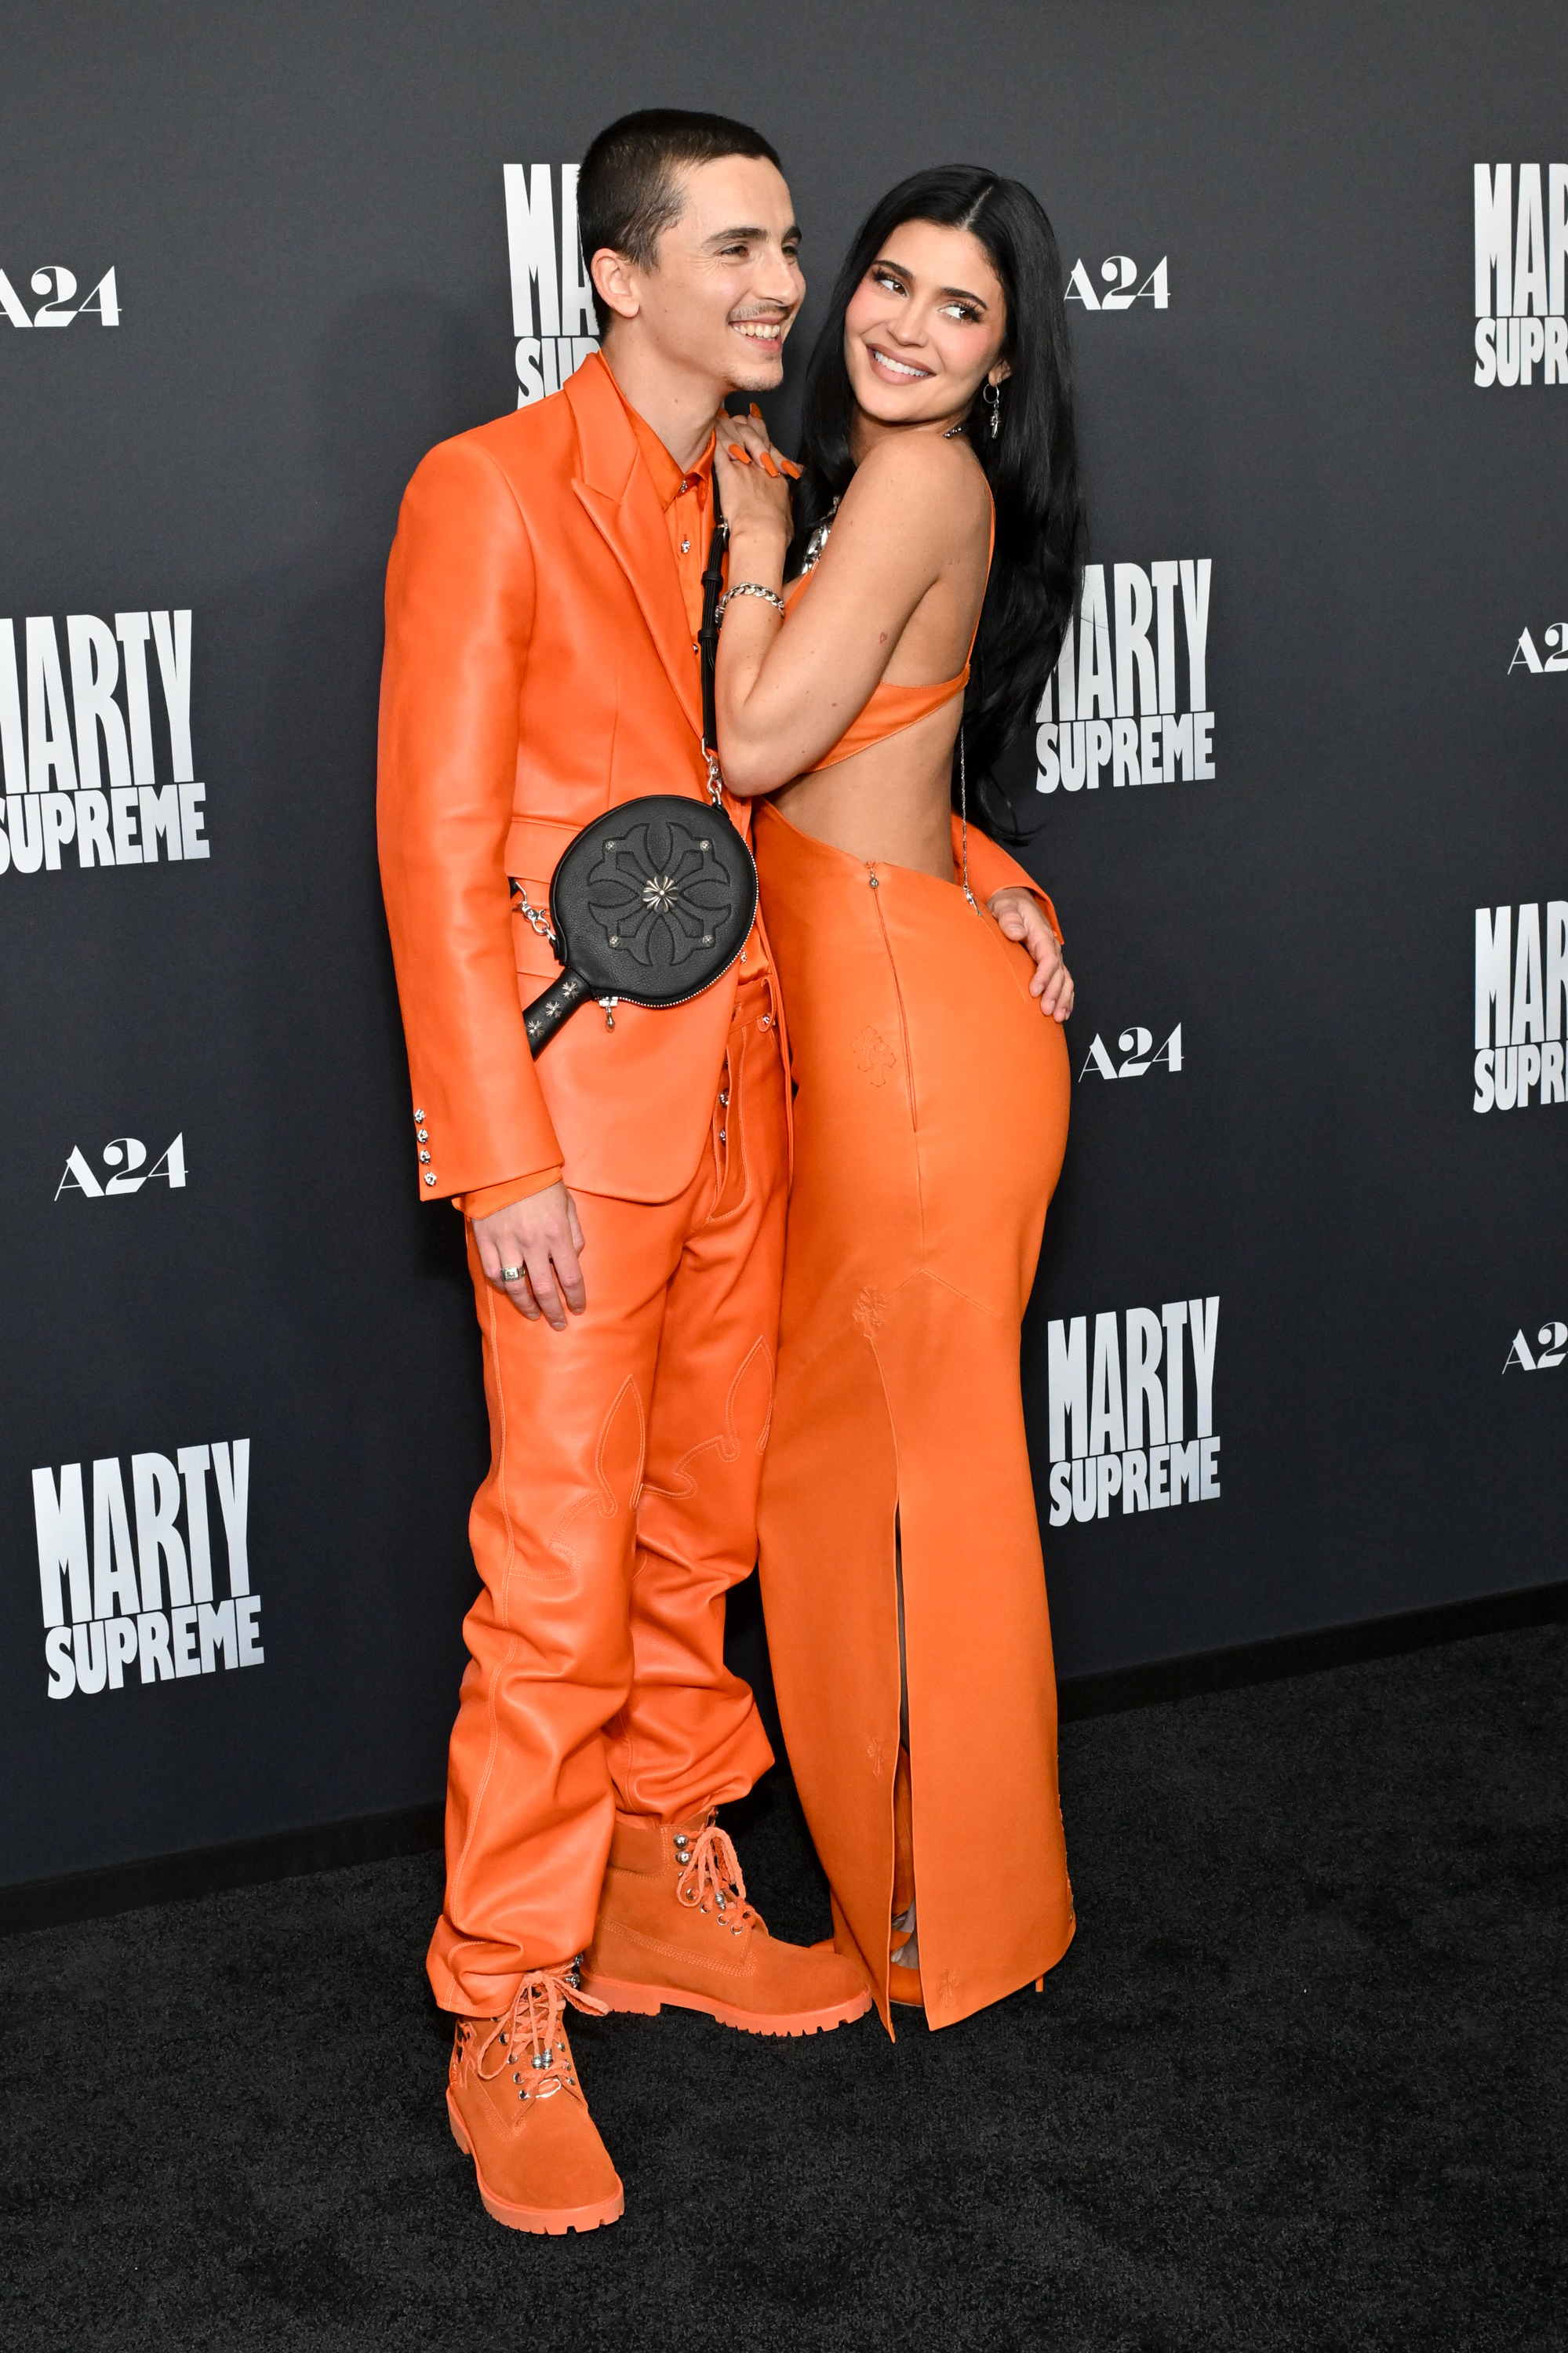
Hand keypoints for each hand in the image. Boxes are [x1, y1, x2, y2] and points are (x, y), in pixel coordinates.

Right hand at [473, 1181, 586, 1327]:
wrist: (504, 1163)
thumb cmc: (541, 1181)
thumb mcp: (568, 1203)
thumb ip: (574, 1233)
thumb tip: (574, 1257)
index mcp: (557, 1234)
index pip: (570, 1277)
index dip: (575, 1297)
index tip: (578, 1309)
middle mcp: (533, 1243)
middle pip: (544, 1289)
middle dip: (553, 1311)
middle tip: (558, 1324)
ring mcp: (507, 1243)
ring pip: (516, 1286)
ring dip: (527, 1305)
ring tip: (534, 1314)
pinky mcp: (486, 1241)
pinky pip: (494, 1273)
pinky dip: (503, 1287)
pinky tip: (510, 1292)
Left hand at [712, 406, 796, 553]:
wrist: (764, 533)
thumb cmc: (776, 532)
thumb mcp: (786, 516)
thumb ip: (782, 507)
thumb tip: (782, 512)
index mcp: (776, 476)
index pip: (769, 444)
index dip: (761, 431)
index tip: (755, 422)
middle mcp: (761, 466)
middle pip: (753, 432)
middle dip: (744, 423)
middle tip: (738, 417)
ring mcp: (744, 468)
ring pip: (735, 434)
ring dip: (727, 428)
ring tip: (721, 422)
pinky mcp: (728, 473)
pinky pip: (718, 448)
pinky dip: (713, 438)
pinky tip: (708, 432)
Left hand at [988, 888, 1073, 1021]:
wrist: (1014, 901)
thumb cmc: (1008, 905)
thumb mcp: (1005, 906)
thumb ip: (1009, 917)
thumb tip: (1017, 932)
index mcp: (1041, 933)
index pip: (1048, 957)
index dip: (1044, 976)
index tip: (1035, 991)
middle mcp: (1050, 946)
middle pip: (1059, 972)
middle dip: (1055, 993)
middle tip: (1047, 1011)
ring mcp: (1052, 955)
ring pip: (1065, 979)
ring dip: (1063, 999)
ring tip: (1058, 1017)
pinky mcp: (1050, 963)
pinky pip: (1063, 981)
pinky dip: (1066, 997)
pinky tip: (1064, 1012)